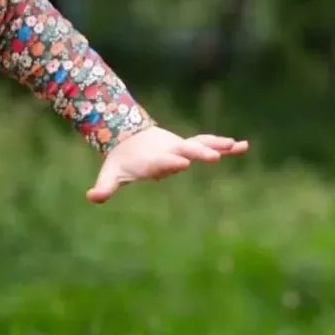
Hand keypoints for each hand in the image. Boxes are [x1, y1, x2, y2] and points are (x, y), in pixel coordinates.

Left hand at [87, 126, 248, 203]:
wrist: (127, 136)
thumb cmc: (121, 160)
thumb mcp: (111, 174)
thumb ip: (104, 187)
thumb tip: (91, 197)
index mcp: (153, 159)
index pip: (163, 161)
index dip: (170, 162)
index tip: (182, 162)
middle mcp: (169, 150)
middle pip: (186, 150)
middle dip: (198, 152)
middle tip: (212, 156)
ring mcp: (180, 146)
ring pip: (200, 144)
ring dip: (216, 145)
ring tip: (235, 145)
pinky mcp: (188, 145)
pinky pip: (208, 143)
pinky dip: (223, 145)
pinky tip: (243, 146)